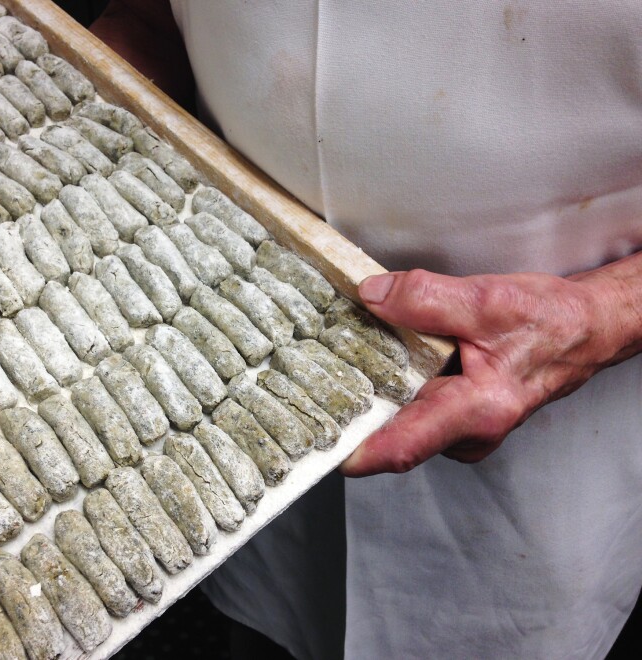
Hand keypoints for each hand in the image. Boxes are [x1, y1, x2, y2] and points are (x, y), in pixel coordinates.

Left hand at [339, 262, 641, 476]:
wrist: (584, 331)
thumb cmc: (549, 321)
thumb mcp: (487, 299)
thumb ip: (426, 298)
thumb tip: (372, 295)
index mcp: (477, 410)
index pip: (403, 446)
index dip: (356, 452)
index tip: (318, 447)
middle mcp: (469, 433)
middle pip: (393, 437)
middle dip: (352, 418)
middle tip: (308, 392)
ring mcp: (464, 432)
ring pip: (403, 425)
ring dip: (371, 402)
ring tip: (333, 371)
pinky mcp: (459, 421)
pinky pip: (415, 414)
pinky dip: (392, 393)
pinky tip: (373, 366)